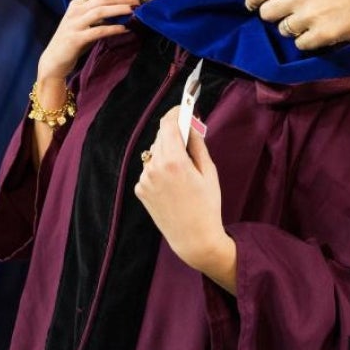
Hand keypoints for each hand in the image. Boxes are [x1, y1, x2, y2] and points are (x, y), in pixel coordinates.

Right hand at [37, 0, 138, 82]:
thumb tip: (123, 8)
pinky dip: (112, 29)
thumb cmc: (73, 40)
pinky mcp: (75, 39)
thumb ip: (99, 14)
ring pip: (100, 11)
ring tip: (133, 11)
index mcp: (77, 3)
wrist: (54, 60)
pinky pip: (97, 31)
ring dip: (119, 9)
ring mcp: (74, 24)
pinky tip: (124, 29)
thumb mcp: (85, 22)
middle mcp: (75, 10)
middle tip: (138, 2)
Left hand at [136, 107, 235, 286]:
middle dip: (174, 134)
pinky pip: (150, 169)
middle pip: (161, 137)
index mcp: (174, 161)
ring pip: (154, 153)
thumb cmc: (207, 205)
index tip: (183, 109)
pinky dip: (159, 168)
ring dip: (166, 152)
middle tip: (189, 137)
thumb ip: (197, 144)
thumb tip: (191, 125)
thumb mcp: (208, 172)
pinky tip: (173, 183)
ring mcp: (144, 179)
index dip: (176, 113)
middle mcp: (154, 168)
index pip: (168, 124)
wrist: (193, 239)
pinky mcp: (140, 190)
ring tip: (182, 168)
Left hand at [243, 0, 349, 49]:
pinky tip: (320, 32)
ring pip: (284, 30)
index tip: (252, 5)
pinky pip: (300, 44)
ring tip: (311, 21)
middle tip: (287, 15)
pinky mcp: (320, 35)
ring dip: (293, 29)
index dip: (252, 0)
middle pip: (266, 14)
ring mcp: (308, 16)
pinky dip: (307, 41)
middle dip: (274, 16)